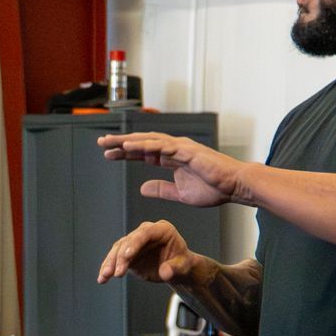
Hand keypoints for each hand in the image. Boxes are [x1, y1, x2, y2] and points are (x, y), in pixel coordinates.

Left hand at [98, 132, 241, 207]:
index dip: (125, 153)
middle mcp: (173, 149)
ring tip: (109, 142)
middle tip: (101, 142)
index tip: (107, 154)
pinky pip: (161, 147)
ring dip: (128, 141)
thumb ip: (161, 189)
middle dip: (120, 143)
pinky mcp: (186, 151)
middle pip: (141, 143)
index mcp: (171, 158)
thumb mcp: (180, 193)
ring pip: (148, 141)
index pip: (142, 153)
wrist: (234, 186)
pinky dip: (144, 146)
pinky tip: (129, 146)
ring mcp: (180, 148)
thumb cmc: (213, 189)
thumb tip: (142, 188)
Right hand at [98, 220, 208, 286]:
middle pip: (128, 241)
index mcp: (162, 229)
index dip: (135, 243)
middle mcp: (145, 233)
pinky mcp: (127, 253)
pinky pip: (115, 259)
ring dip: (110, 263)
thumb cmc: (182, 263)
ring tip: (105, 276)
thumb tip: (165, 272)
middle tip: (116, 272)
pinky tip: (102, 278)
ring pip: (118, 249)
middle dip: (120, 257)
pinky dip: (108, 268)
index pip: (146, 233)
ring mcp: (134, 242)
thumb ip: (175, 268)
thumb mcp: (183, 266)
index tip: (127, 255)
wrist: (177, 269)